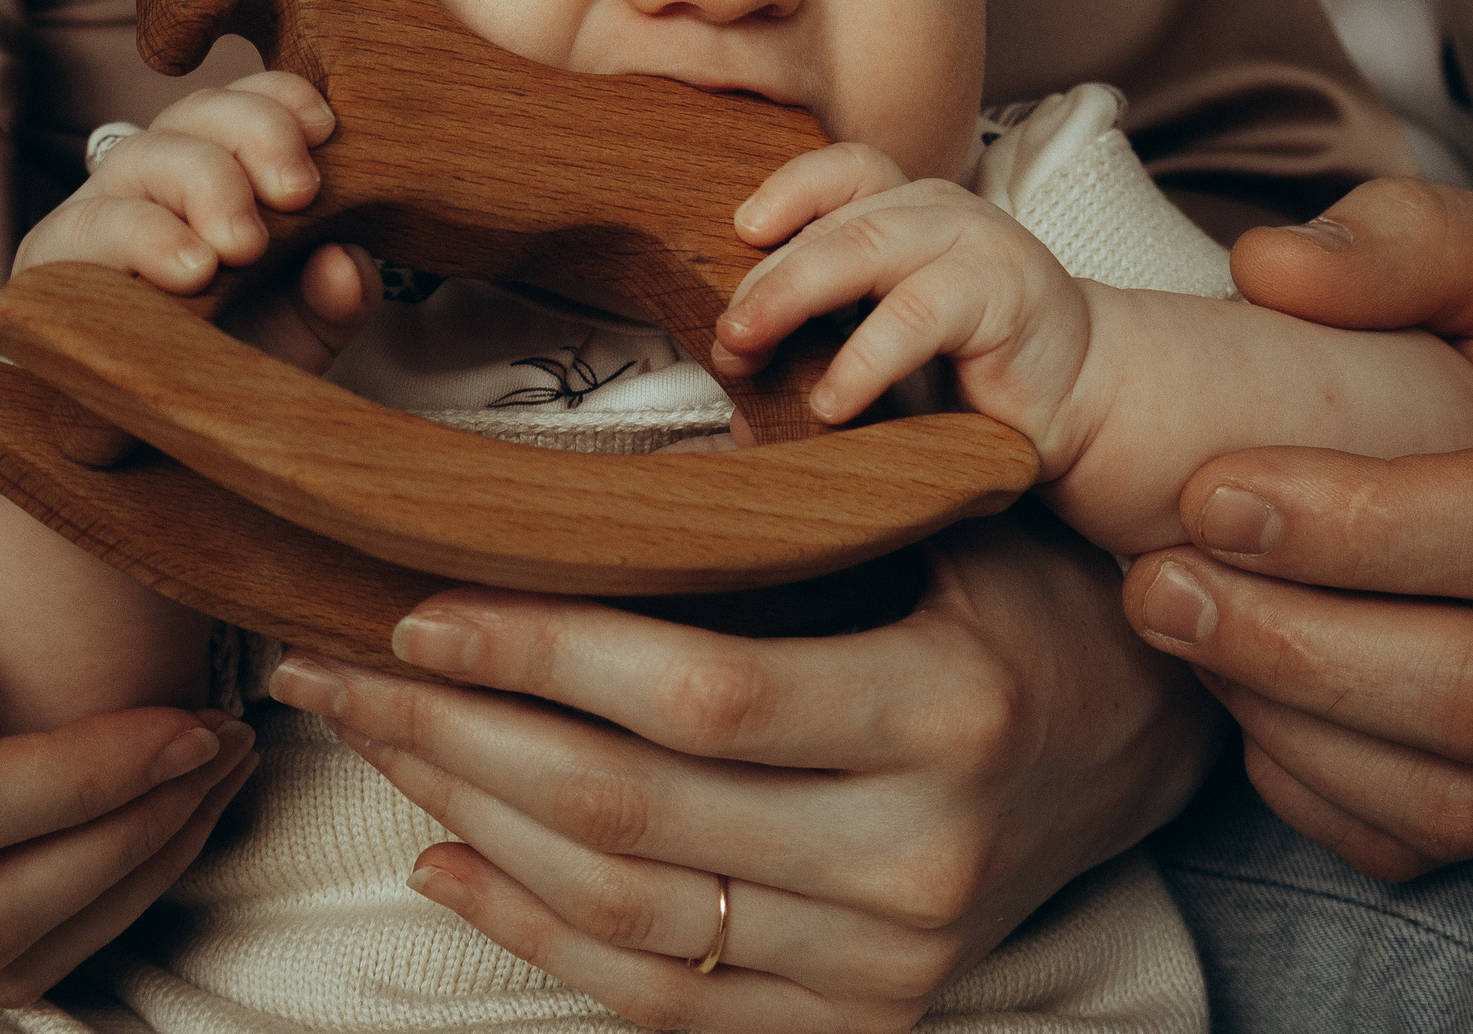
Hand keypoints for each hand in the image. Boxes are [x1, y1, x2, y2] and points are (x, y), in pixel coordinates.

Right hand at [19, 71, 375, 367]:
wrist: (148, 449)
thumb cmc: (226, 368)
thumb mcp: (303, 335)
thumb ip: (336, 298)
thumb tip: (346, 262)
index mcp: (215, 172)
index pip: (241, 103)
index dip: (280, 99)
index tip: (325, 129)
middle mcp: (153, 180)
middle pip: (193, 114)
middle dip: (254, 137)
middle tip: (298, 194)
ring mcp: (98, 216)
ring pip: (140, 158)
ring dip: (202, 186)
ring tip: (242, 247)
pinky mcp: (50, 265)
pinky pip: (87, 230)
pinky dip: (143, 240)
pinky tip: (189, 272)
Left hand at [266, 509, 1219, 1032]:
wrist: (1131, 747)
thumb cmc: (1015, 604)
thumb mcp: (945, 532)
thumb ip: (797, 523)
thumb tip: (576, 492)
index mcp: (951, 713)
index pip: (705, 695)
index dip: (544, 655)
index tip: (420, 606)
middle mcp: (923, 858)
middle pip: (636, 812)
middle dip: (459, 736)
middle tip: (340, 669)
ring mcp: (890, 961)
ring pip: (627, 910)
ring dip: (471, 820)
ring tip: (373, 741)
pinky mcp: (859, 1017)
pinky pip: (663, 999)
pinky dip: (536, 933)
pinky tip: (449, 856)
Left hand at [714, 143, 1097, 461]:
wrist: (1086, 397)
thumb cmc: (979, 374)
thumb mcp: (886, 353)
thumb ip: (819, 360)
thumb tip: (737, 408)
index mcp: (910, 211)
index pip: (841, 172)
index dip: (785, 193)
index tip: (738, 234)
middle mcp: (940, 213)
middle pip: (836, 221)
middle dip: (766, 277)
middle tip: (725, 336)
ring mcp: (976, 244)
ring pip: (865, 250)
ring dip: (793, 297)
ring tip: (749, 350)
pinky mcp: (1002, 294)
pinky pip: (914, 316)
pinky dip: (863, 360)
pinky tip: (831, 403)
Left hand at [1127, 178, 1472, 879]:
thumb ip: (1396, 240)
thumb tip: (1265, 266)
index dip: (1357, 528)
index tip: (1209, 493)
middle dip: (1296, 649)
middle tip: (1152, 586)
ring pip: (1468, 790)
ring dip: (1296, 727)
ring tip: (1179, 637)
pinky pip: (1448, 839)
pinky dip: (1328, 796)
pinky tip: (1243, 707)